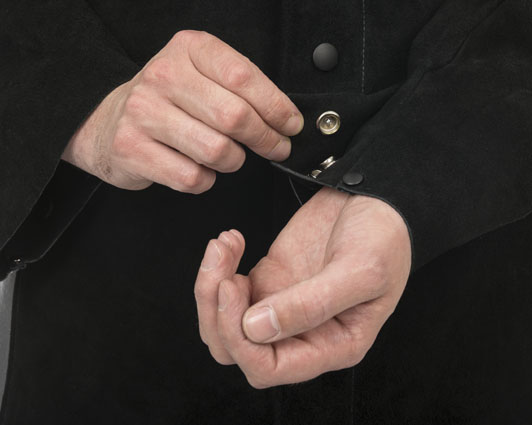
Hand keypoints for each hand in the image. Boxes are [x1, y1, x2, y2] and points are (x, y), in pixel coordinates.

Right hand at [61, 30, 302, 192]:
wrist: (108, 121)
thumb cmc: (168, 100)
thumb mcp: (202, 75)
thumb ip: (241, 88)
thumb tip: (285, 119)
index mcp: (188, 50)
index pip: (243, 77)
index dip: (277, 107)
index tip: (290, 125)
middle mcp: (163, 76)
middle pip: (235, 117)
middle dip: (266, 139)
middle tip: (276, 148)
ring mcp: (144, 113)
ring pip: (217, 151)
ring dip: (234, 161)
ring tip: (229, 156)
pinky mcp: (132, 149)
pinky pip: (192, 177)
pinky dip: (206, 180)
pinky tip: (199, 168)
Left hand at [194, 188, 410, 387]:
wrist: (377, 199)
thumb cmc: (384, 237)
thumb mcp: (361, 271)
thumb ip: (311, 305)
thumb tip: (255, 329)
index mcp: (332, 345)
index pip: (269, 368)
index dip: (241, 340)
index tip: (234, 290)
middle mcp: (302, 333)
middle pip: (237, 349)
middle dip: (217, 313)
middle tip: (223, 270)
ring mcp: (281, 306)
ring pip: (226, 322)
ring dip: (212, 288)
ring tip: (224, 246)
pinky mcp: (269, 279)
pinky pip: (229, 289)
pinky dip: (220, 267)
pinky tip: (232, 240)